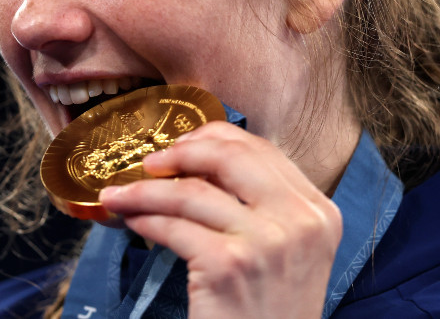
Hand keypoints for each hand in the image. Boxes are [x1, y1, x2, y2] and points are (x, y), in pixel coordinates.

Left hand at [98, 121, 341, 318]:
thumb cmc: (272, 311)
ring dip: (145, 190)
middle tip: (151, 162)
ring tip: (121, 195)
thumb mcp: (288, 251)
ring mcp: (265, 242)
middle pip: (230, 156)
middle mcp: (299, 221)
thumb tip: (201, 164)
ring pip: (191, 190)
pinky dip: (144, 219)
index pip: (263, 150)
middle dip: (181, 151)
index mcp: (318, 211)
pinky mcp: (228, 266)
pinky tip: (132, 221)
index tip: (183, 145)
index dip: (215, 138)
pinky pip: (173, 226)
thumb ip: (262, 206)